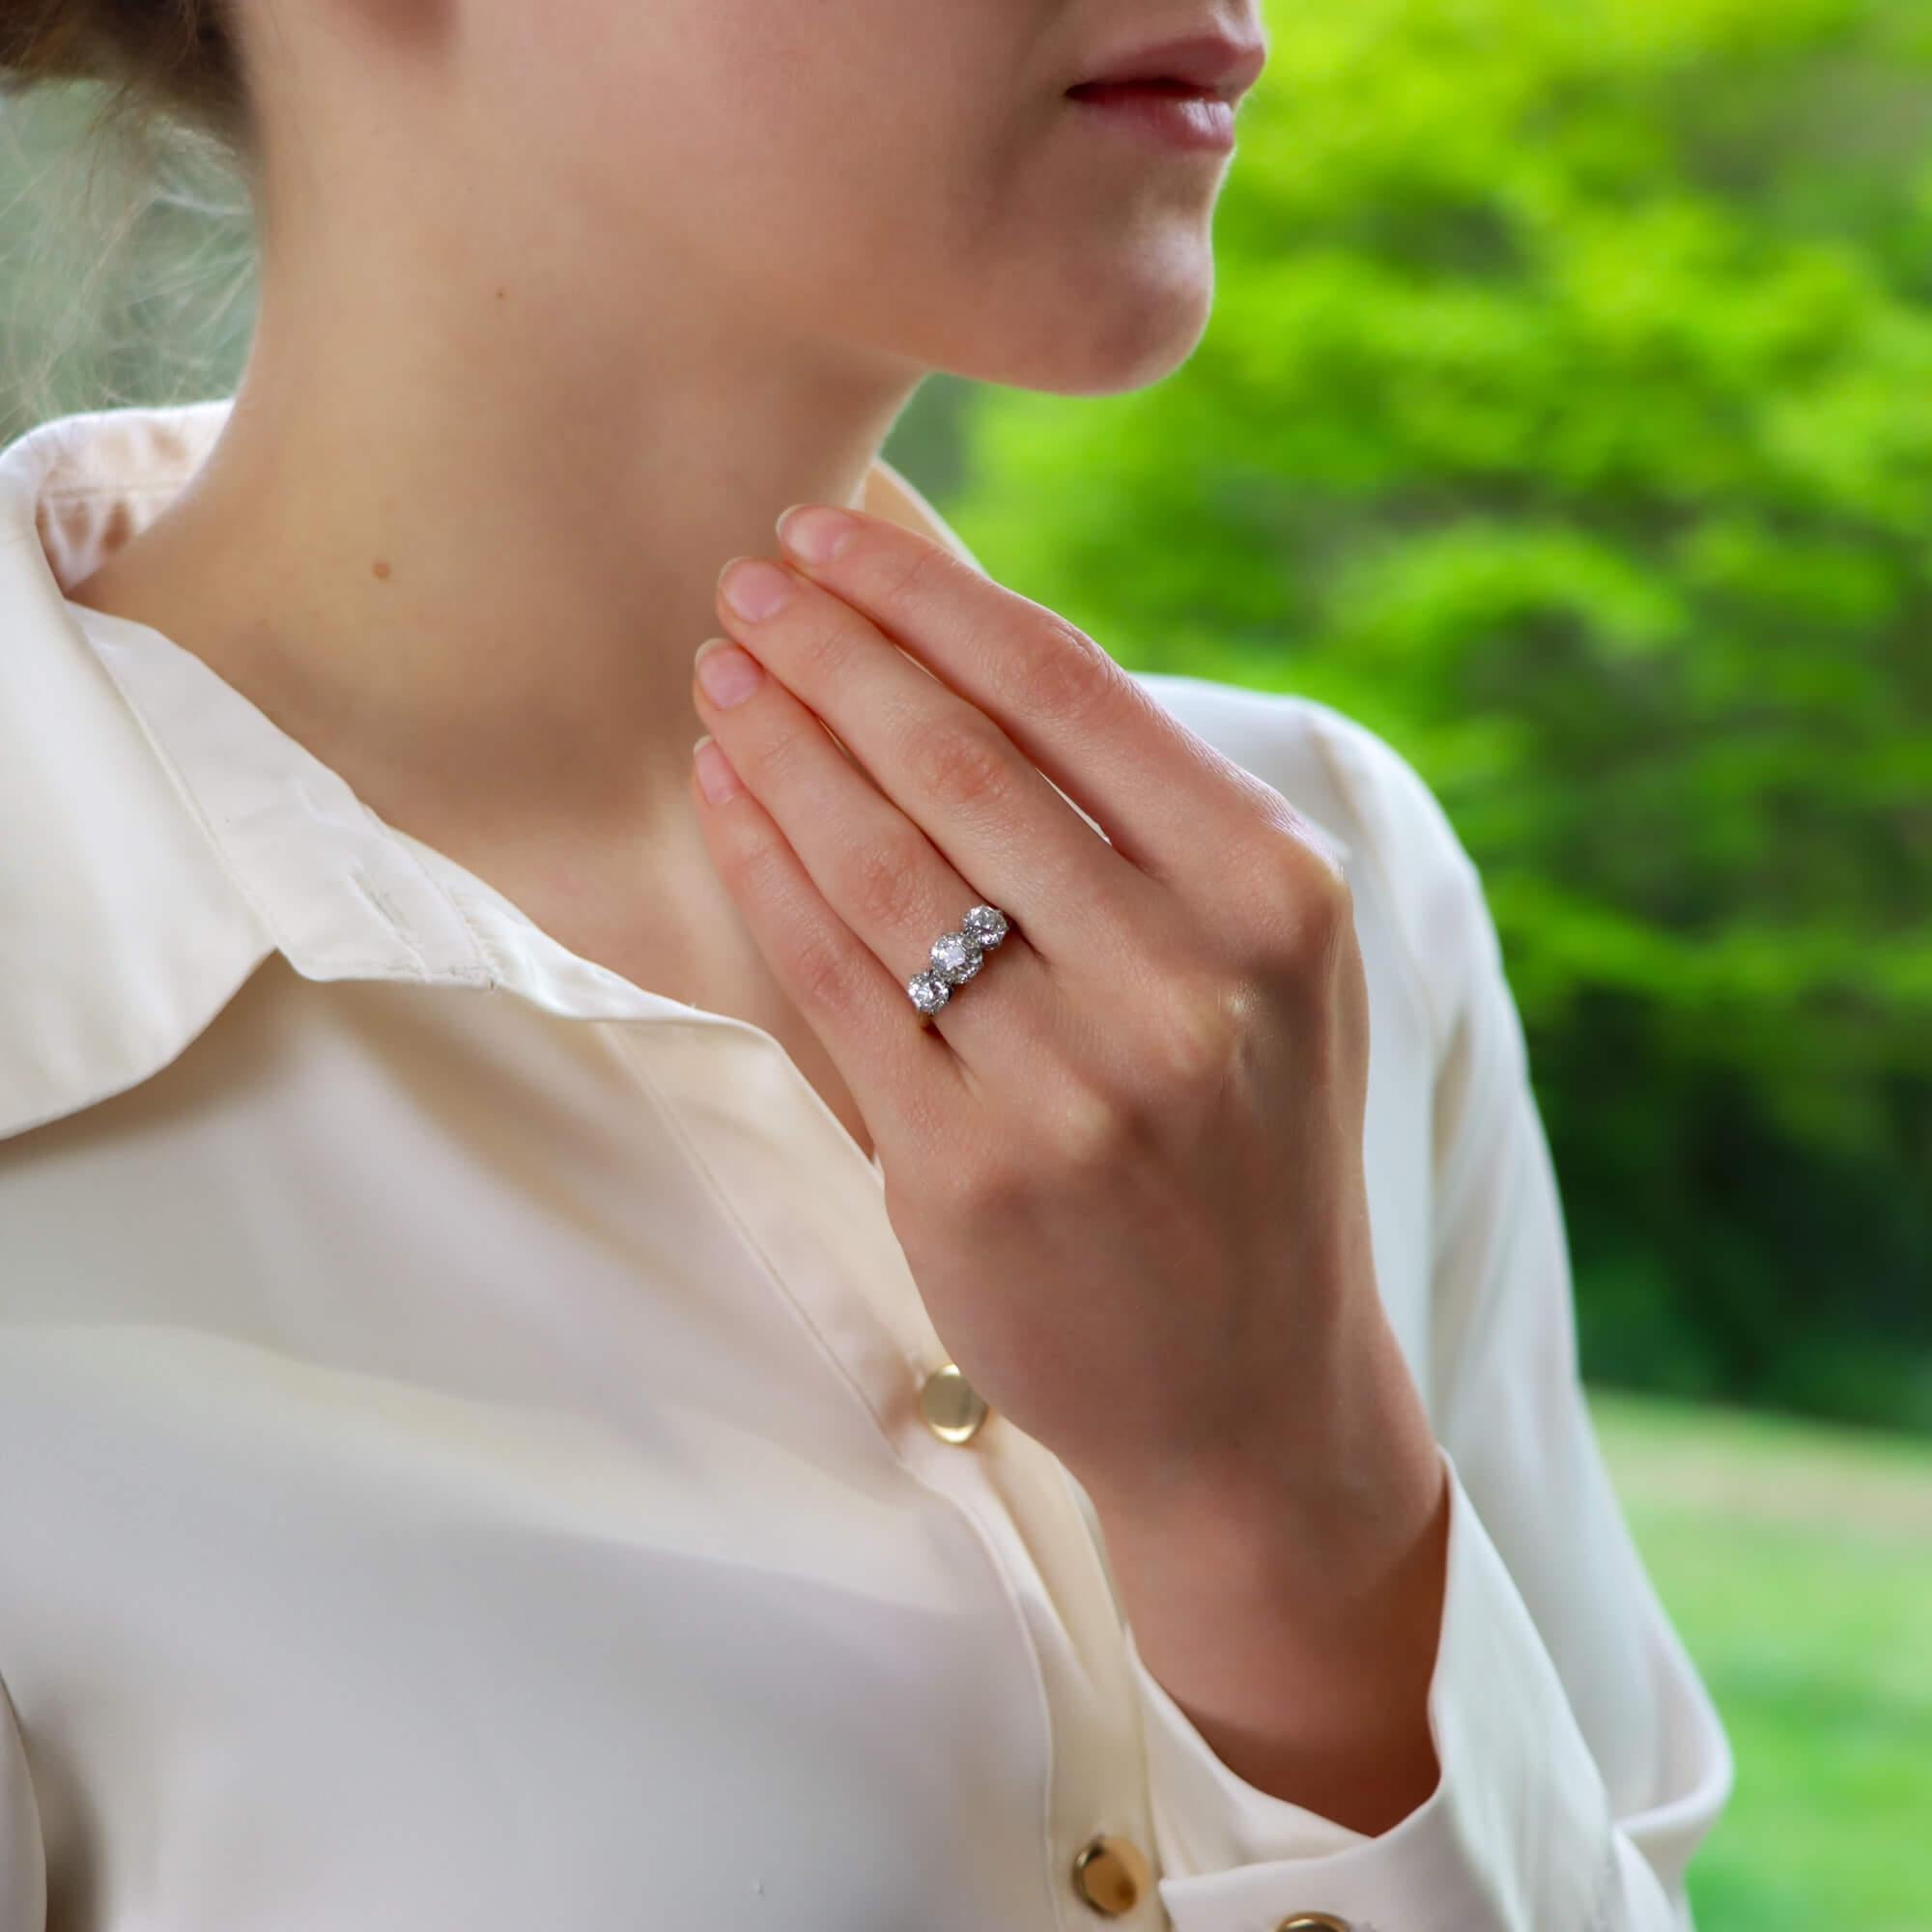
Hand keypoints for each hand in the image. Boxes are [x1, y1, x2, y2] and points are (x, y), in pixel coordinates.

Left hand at [689, 503, 1422, 1513]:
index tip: (834, 537)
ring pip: (883, 858)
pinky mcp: (970, 1169)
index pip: (1069, 692)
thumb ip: (1149, 830)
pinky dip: (766, 868)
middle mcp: (1186, 978)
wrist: (1252, 1393)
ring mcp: (1076, 1081)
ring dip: (780, 741)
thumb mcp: (1266, 972)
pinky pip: (837, 980)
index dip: (929, 597)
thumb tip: (965, 652)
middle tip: (746, 580)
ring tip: (719, 671)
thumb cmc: (1248, 1150)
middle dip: (831, 649)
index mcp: (1273, 898)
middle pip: (960, 759)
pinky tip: (723, 795)